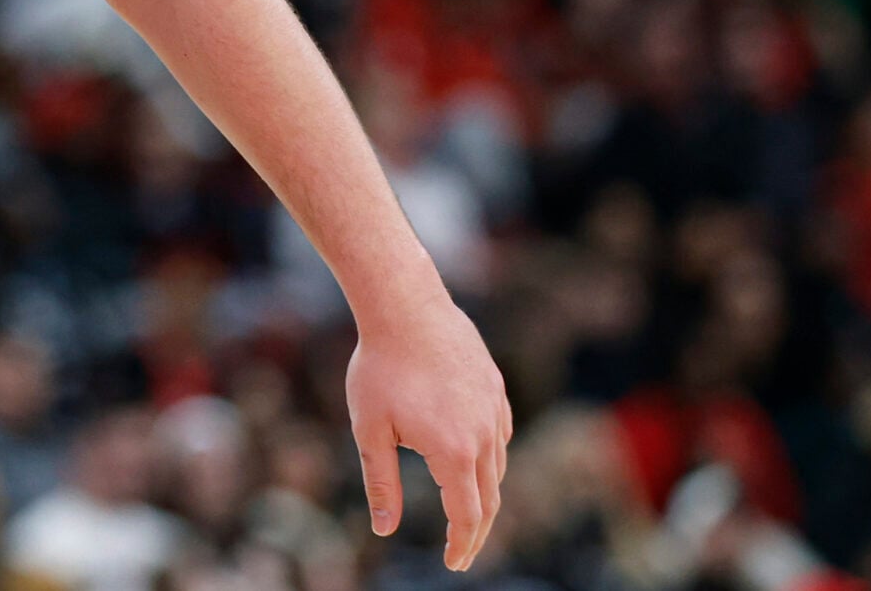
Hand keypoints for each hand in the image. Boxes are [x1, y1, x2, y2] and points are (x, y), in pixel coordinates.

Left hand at [346, 287, 512, 571]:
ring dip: (485, 494)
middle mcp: (484, 435)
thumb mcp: (369, 429)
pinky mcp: (494, 387)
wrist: (404, 306)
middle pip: (490, 498)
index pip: (467, 515)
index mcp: (454, 451)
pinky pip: (500, 434)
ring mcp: (494, 408)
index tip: (452, 564)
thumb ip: (381, 482)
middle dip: (476, 531)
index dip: (460, 545)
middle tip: (461, 552)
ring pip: (499, 466)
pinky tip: (474, 460)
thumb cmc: (379, 367)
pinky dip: (491, 458)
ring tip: (467, 512)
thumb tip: (385, 529)